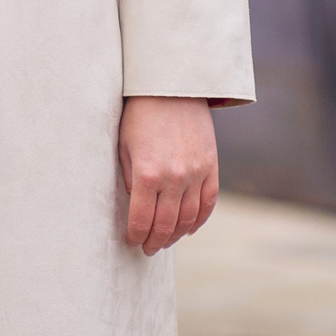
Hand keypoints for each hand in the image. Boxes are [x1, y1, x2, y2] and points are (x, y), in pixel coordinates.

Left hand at [119, 95, 218, 255]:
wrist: (171, 86)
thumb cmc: (140, 115)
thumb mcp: (125, 146)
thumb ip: (131, 179)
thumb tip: (137, 207)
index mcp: (147, 173)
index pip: (141, 220)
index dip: (136, 235)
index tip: (132, 241)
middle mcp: (174, 177)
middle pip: (165, 225)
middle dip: (154, 241)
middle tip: (147, 249)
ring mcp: (196, 173)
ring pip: (188, 218)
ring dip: (175, 235)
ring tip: (165, 241)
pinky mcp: (211, 166)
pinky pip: (208, 202)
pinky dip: (199, 220)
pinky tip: (188, 229)